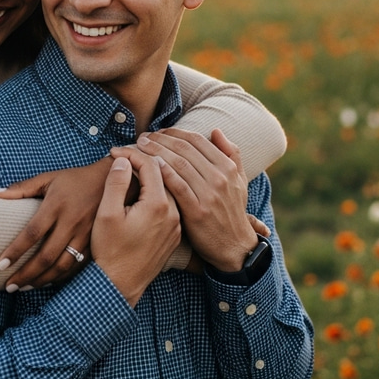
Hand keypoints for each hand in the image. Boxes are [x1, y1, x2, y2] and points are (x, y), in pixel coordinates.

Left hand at [0, 157, 112, 289]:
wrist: (110, 181)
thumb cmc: (74, 179)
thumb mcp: (48, 178)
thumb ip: (21, 188)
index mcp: (56, 205)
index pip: (32, 233)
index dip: (16, 251)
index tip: (1, 265)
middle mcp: (71, 222)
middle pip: (46, 256)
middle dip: (26, 274)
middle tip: (9, 286)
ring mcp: (85, 234)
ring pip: (62, 266)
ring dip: (42, 280)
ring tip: (25, 288)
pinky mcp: (95, 243)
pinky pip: (77, 266)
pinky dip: (61, 278)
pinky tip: (47, 282)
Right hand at [91, 154, 180, 306]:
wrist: (119, 286)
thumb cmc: (110, 251)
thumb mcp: (107, 214)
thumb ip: (116, 183)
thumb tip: (124, 160)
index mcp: (158, 205)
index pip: (151, 165)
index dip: (131, 153)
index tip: (114, 152)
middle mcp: (173, 214)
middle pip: (165, 174)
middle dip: (146, 159)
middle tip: (127, 151)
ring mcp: (176, 225)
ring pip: (170, 189)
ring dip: (154, 175)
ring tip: (135, 165)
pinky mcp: (174, 235)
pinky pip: (171, 204)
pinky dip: (159, 191)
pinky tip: (145, 188)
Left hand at [111, 128, 257, 272]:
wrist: (234, 247)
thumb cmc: (232, 211)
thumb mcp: (239, 180)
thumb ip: (230, 153)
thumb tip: (215, 130)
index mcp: (227, 167)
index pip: (197, 140)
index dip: (175, 132)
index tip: (159, 131)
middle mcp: (219, 177)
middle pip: (184, 149)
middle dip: (160, 139)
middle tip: (143, 136)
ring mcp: (209, 194)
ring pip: (178, 164)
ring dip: (155, 152)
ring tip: (139, 147)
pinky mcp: (197, 210)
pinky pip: (176, 186)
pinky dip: (161, 172)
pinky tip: (148, 166)